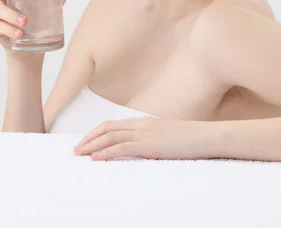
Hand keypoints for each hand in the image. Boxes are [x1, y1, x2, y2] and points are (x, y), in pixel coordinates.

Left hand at [73, 116, 214, 160]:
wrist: (204, 137)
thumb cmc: (188, 140)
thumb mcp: (165, 137)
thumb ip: (150, 140)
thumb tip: (139, 149)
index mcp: (143, 122)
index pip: (112, 125)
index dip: (96, 132)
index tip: (85, 142)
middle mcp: (140, 125)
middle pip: (106, 128)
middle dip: (89, 138)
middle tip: (76, 150)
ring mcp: (144, 134)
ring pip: (110, 137)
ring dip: (92, 146)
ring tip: (80, 154)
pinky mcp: (148, 145)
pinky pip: (121, 148)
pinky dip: (106, 153)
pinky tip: (96, 159)